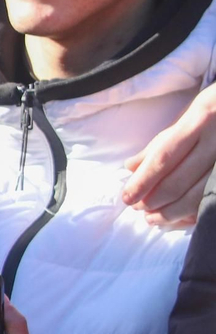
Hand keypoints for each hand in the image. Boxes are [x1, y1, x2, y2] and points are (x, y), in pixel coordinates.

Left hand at [123, 84, 215, 226]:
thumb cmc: (213, 114)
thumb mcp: (186, 119)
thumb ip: (158, 144)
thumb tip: (130, 168)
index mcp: (198, 123)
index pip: (163, 158)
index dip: (143, 182)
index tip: (127, 197)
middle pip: (179, 182)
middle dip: (153, 201)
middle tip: (138, 209)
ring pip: (198, 197)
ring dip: (171, 213)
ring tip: (152, 219)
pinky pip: (212, 201)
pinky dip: (192, 214)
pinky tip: (177, 219)